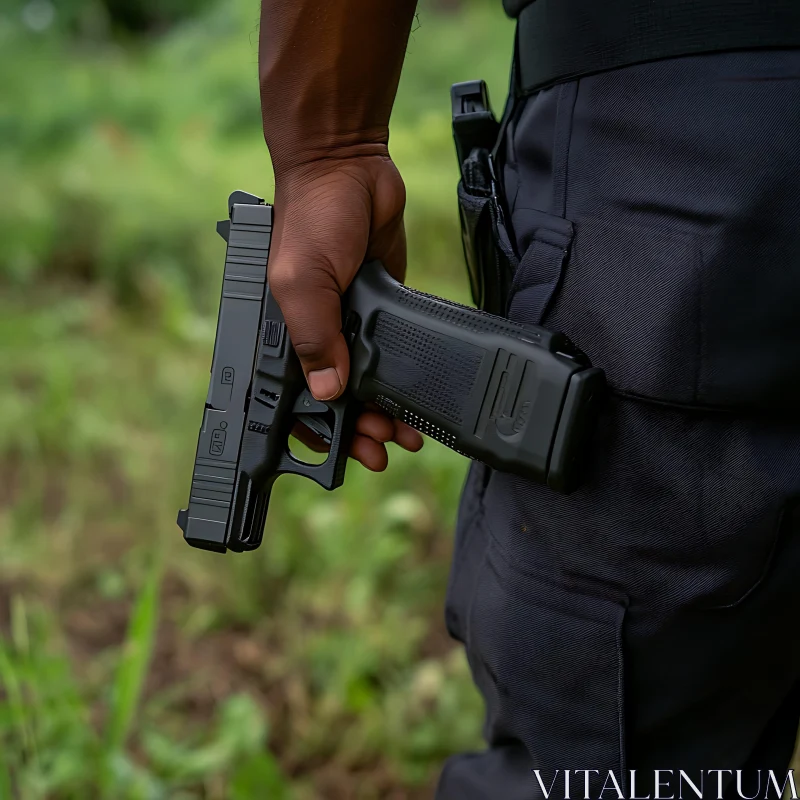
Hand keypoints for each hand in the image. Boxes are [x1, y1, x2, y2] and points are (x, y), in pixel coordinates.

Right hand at [268, 154, 423, 470]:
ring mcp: (347, 323)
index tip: (341, 454)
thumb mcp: (302, 280)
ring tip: (403, 438)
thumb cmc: (312, 219)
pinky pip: (389, 355)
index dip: (314, 430)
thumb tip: (328, 391)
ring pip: (364, 383)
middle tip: (380, 451)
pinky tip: (413, 401)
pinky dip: (400, 381)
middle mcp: (313, 333)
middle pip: (332, 398)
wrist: (351, 168)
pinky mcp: (380, 308)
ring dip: (382, 414)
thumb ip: (313, 336)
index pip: (291, 396)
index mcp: (281, 331)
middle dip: (356, 431)